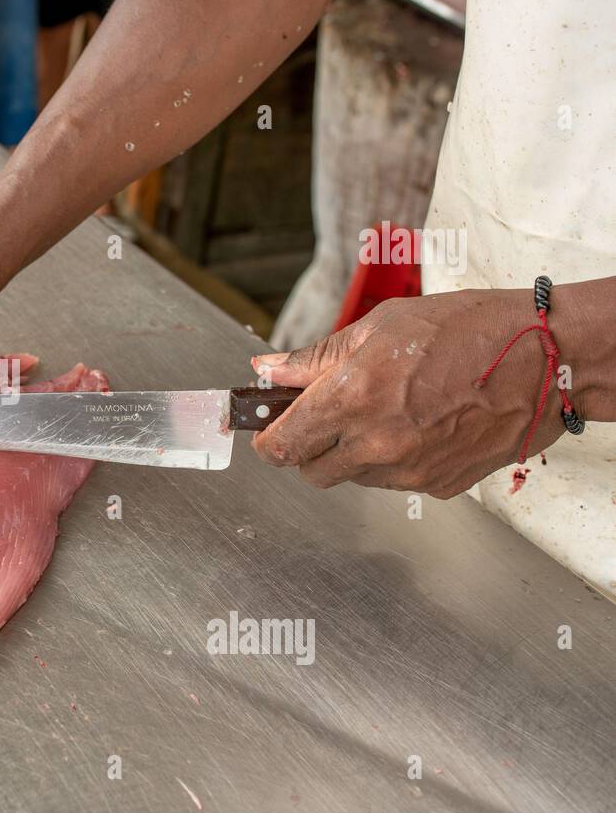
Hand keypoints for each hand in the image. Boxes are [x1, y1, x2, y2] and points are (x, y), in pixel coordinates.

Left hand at [249, 289, 566, 498]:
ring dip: (353, 455)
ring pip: (353, 479)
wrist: (545, 359)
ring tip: (387, 411)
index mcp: (352, 398)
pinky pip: (394, 483)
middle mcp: (376, 443)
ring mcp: (409, 470)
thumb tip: (268, 369)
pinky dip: (393, 462)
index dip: (268, 441)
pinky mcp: (438, 485)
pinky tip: (417, 426)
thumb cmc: (467, 330)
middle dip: (310, 449)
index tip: (269, 432)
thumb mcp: (378, 328)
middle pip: (311, 472)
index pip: (282, 446)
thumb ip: (315, 358)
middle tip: (328, 418)